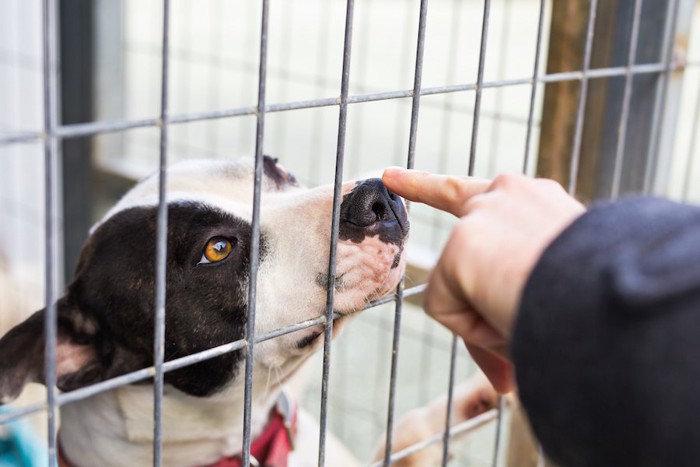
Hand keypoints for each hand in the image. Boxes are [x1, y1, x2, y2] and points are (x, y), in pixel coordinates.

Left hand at [382, 168, 584, 391]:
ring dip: (487, 316)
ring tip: (530, 314)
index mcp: (539, 204)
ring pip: (462, 282)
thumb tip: (502, 385)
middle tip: (390, 174)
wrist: (606, 291)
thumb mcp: (557, 302)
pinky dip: (476, 327)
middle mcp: (508, 195)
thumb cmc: (597, 300)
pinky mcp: (461, 247)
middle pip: (454, 195)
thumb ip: (520, 328)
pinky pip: (451, 308)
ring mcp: (482, 217)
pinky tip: (510, 314)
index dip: (441, 184)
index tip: (405, 173)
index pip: (492, 191)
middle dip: (418, 183)